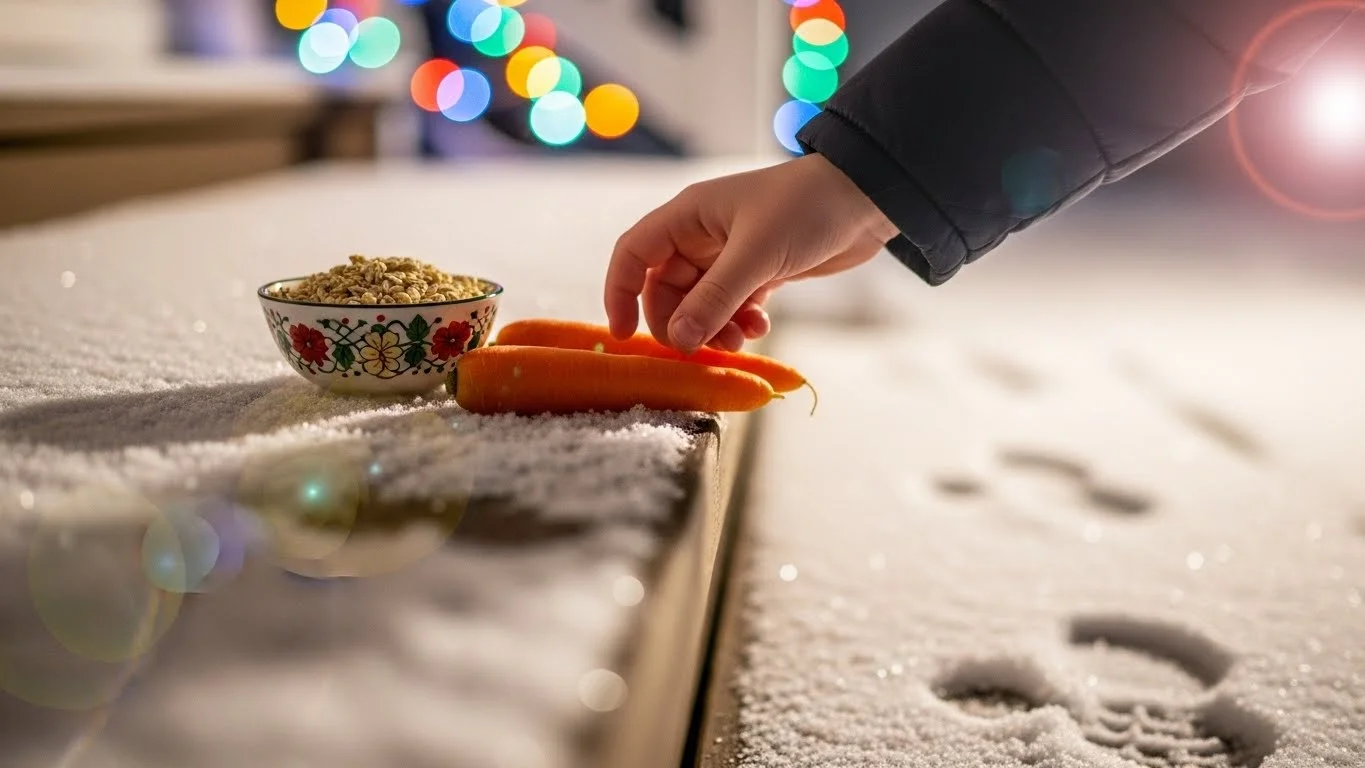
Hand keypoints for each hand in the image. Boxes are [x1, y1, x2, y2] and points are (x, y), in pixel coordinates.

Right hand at [603, 153, 897, 352]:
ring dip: (712, 328)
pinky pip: (732, 307)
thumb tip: (677, 340)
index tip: (624, 334)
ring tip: (738, 342)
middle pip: (665, 289)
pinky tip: (760, 328)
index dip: (620, 293)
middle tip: (697, 348)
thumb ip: (715, 300)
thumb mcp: (756, 256)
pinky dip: (739, 323)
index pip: (633, 254)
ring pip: (701, 304)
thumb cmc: (806, 209)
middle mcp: (702, 234)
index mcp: (688, 215)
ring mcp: (730, 254)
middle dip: (679, 322)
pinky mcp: (759, 271)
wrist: (868, 198)